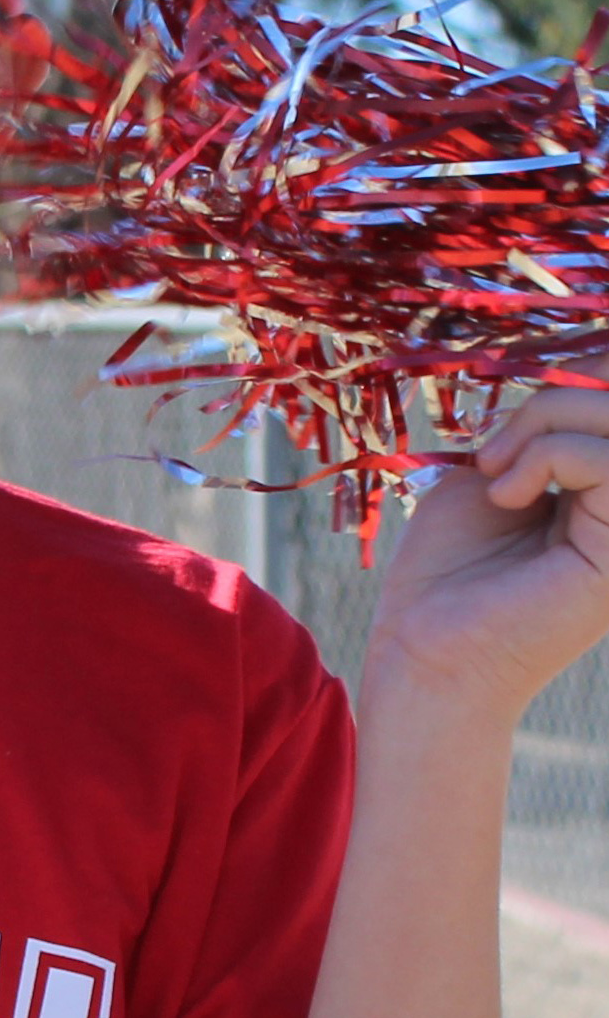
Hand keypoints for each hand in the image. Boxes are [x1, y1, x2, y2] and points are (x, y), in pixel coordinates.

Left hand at [362, 368, 608, 722]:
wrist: (426, 650)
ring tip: (498, 468)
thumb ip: (542, 427)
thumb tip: (577, 372)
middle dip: (566, 392)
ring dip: (550, 422)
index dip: (593, 367)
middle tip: (499, 441)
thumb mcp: (496, 474)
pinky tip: (509, 492)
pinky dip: (551, 454)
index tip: (529, 390)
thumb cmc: (448, 572)